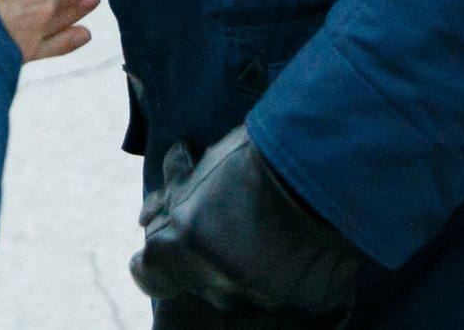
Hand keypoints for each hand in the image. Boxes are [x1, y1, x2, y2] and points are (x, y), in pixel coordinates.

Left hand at [130, 127, 359, 321]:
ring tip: (271, 230)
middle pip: (199, 281)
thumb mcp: (200, 174)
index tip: (170, 247)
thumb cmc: (253, 161)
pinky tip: (298, 246)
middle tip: (232, 225)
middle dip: (208, 259)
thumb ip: (172, 201)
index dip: (155, 264)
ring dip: (248, 267)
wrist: (318, 168)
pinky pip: (286, 294)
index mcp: (179, 244)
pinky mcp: (300, 302)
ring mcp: (256, 293)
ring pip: (242, 290)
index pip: (149, 275)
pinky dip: (287, 276)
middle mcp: (212, 277)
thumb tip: (145, 217)